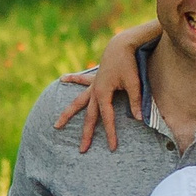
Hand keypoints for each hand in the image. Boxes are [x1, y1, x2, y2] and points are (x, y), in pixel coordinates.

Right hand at [52, 19, 156, 152]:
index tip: (112, 147)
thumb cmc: (129, 64)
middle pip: (89, 117)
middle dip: (86, 134)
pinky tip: (63, 79)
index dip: (110, 134)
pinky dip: (72, 79)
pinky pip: (81, 81)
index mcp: (103, 94)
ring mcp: (93, 85)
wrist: (122, 45)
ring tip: (56, 125)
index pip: (107, 119)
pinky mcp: (95, 78)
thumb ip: (135, 102)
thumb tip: (139, 118)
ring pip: (77, 103)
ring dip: (67, 114)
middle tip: (82, 150)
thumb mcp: (134, 84)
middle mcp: (94, 92)